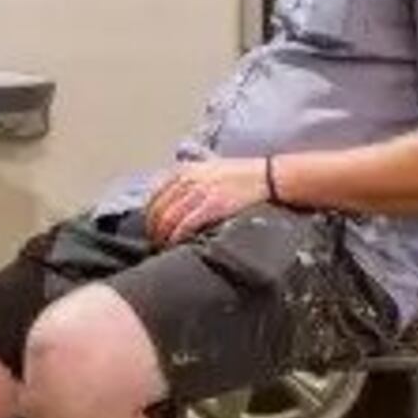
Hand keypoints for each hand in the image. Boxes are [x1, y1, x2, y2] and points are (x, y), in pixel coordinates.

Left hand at [146, 156, 273, 244]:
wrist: (268, 176)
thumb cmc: (241, 175)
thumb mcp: (209, 169)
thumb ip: (189, 180)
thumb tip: (173, 201)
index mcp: (184, 170)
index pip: (154, 196)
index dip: (149, 216)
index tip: (151, 229)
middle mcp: (188, 179)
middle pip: (157, 210)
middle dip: (153, 230)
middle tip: (155, 244)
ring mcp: (200, 192)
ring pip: (167, 219)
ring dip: (162, 237)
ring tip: (164, 248)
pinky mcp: (213, 205)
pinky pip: (185, 225)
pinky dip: (176, 237)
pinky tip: (176, 245)